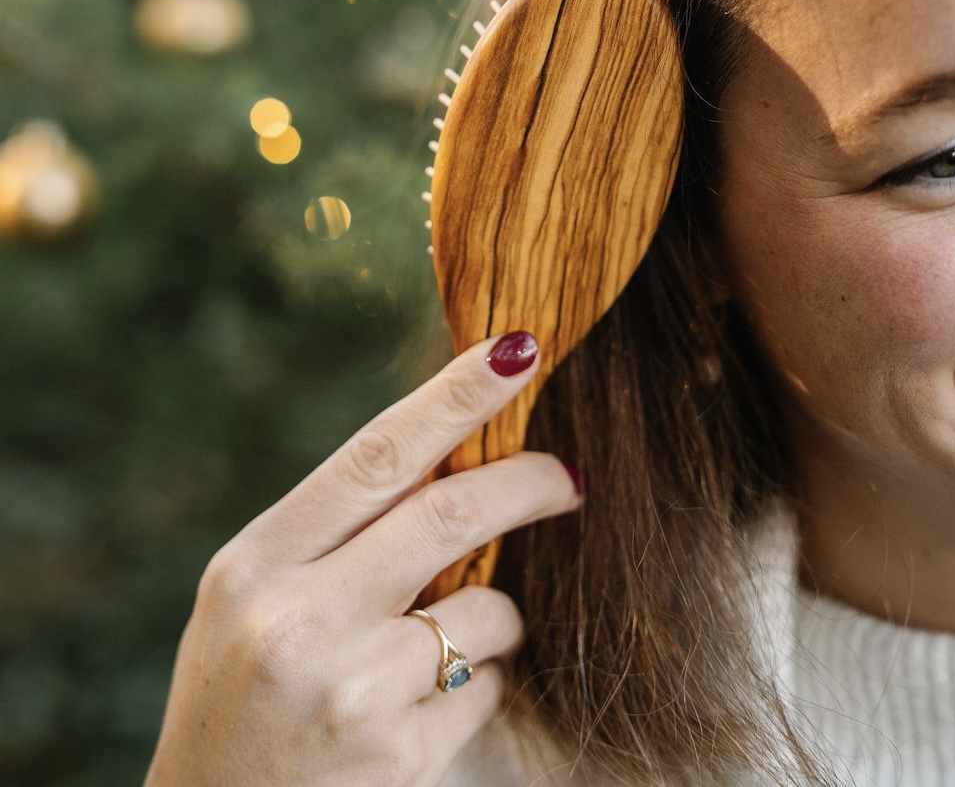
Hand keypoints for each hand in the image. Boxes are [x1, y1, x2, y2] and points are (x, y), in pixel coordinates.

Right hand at [142, 332, 580, 786]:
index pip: (378, 456)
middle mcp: (300, 623)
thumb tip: (458, 456)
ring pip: (488, 612)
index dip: (456, 397)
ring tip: (446, 640)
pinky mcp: (402, 759)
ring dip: (495, 613)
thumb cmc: (240, 687)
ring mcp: (354, 696)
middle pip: (451, 516)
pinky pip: (488, 688)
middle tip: (568, 474)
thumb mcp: (256, 592)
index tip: (517, 352)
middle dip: (529, 482)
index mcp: (258, 564)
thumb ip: (342, 529)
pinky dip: (478, 679)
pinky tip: (420, 704)